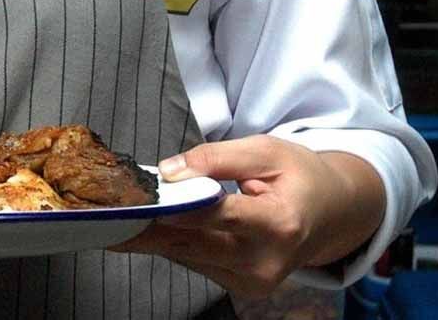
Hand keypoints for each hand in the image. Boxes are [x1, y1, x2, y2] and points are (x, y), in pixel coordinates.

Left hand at [113, 135, 385, 298]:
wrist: (332, 214)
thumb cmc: (299, 176)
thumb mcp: (265, 150)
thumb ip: (217, 158)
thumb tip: (171, 172)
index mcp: (279, 224)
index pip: (218, 216)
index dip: (176, 209)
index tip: (138, 203)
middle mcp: (265, 262)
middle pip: (194, 241)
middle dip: (147, 225)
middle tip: (105, 211)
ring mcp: (253, 281)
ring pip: (188, 254)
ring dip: (149, 236)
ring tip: (111, 216)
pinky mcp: (241, 287)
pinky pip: (195, 260)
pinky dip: (168, 242)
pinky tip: (140, 228)